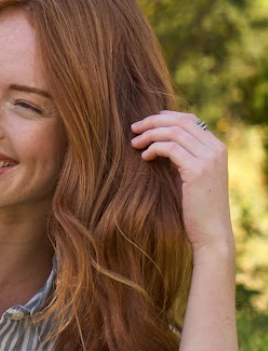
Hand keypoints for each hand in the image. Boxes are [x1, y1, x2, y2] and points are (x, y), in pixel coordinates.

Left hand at [129, 110, 233, 252]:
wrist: (211, 233)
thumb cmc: (197, 211)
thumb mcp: (192, 180)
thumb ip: (183, 161)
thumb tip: (160, 148)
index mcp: (217, 148)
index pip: (191, 120)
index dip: (167, 117)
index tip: (146, 122)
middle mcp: (215, 149)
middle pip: (181, 121)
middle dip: (154, 121)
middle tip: (133, 128)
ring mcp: (208, 159)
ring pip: (174, 132)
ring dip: (150, 134)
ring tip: (134, 143)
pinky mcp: (197, 171)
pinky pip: (171, 149)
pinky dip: (154, 148)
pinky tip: (144, 157)